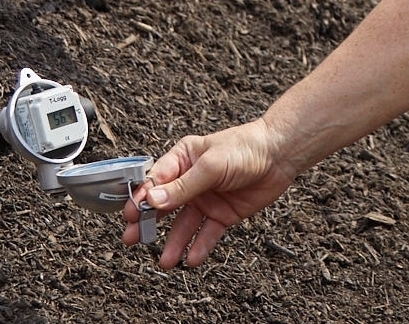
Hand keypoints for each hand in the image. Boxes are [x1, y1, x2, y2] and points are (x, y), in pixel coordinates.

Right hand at [123, 118, 295, 267]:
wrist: (280, 155)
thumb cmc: (245, 147)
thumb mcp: (211, 165)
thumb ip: (183, 186)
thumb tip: (152, 201)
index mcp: (183, 159)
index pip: (155, 181)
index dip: (140, 198)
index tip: (128, 215)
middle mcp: (191, 181)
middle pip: (164, 206)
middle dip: (148, 223)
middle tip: (133, 239)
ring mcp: (206, 199)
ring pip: (184, 225)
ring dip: (174, 242)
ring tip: (166, 261)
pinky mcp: (223, 214)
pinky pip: (208, 233)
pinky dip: (200, 246)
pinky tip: (192, 259)